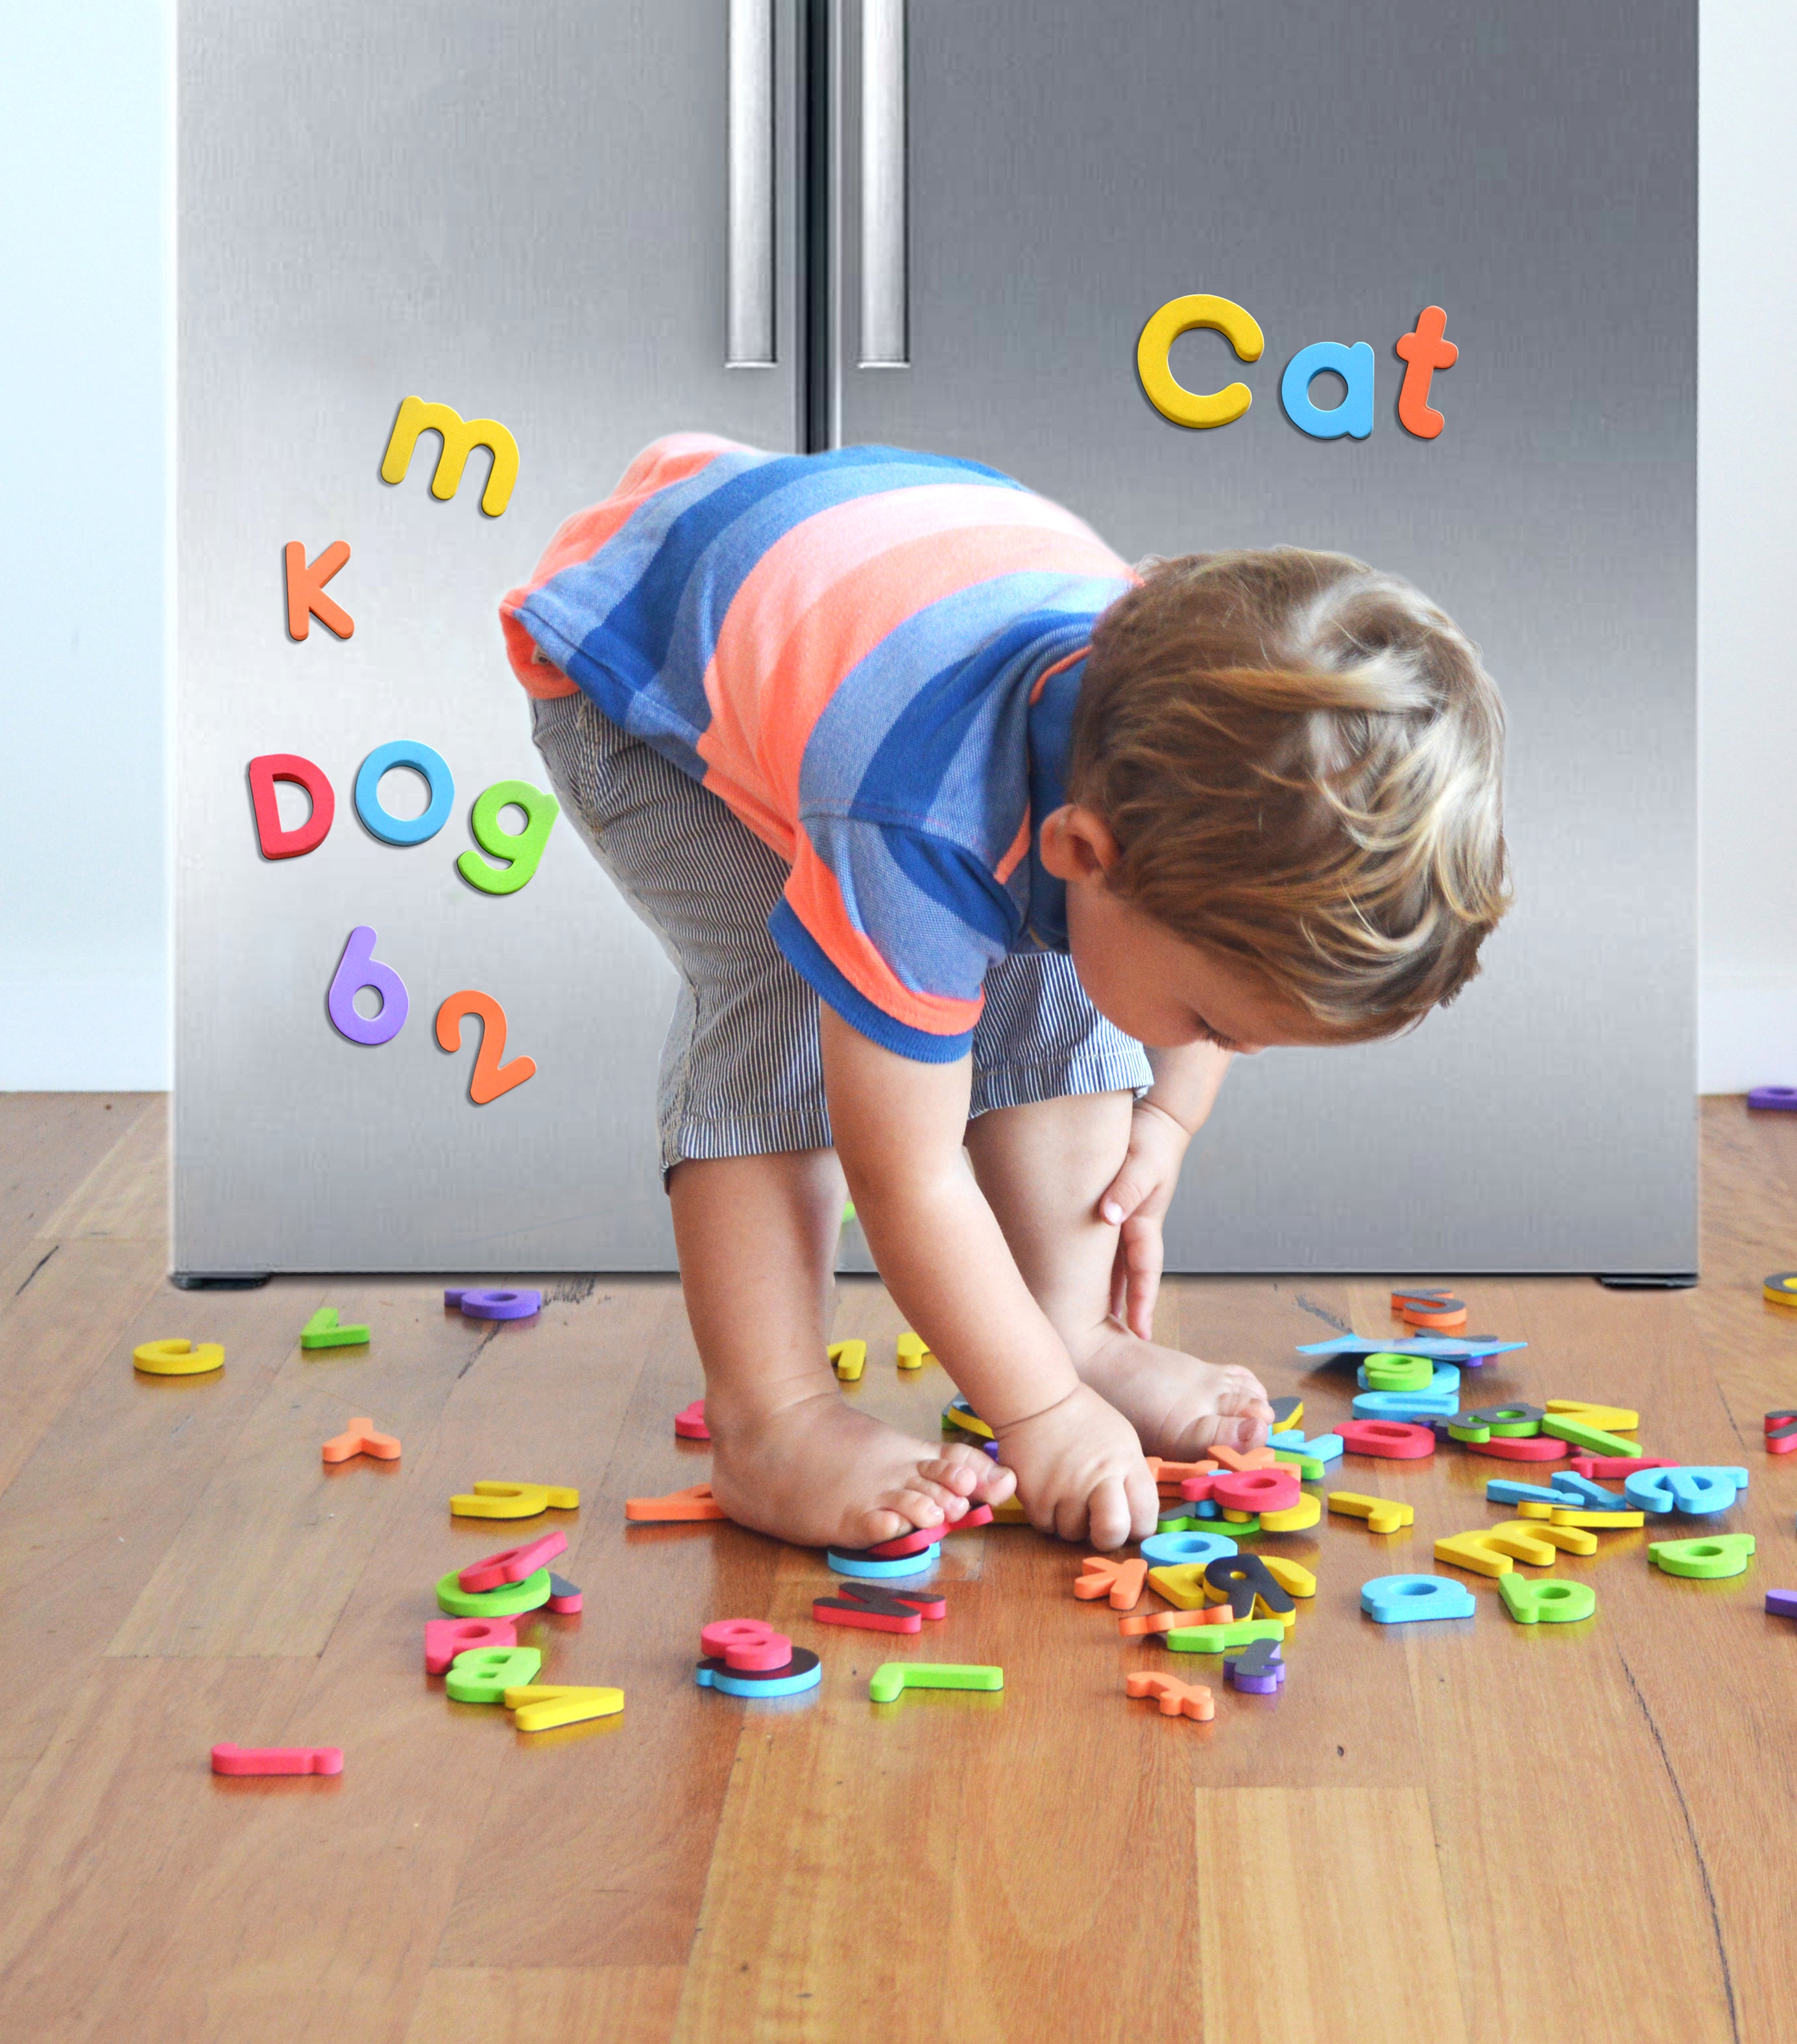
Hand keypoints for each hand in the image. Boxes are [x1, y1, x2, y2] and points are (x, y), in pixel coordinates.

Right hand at [991, 1383, 1159, 1548]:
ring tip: (1067, 1494)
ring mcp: (1064, 1490)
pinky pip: (1046, 1527)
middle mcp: (1097, 1479)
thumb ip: (1131, 1477)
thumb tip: (1136, 1517)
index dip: (1138, 1527)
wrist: (1037, 1401)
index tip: (1129, 1522)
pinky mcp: (1035, 1497)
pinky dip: (1047, 1516)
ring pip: (1074, 1534)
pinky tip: (1048, 1490)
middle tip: (1098, 1523)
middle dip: (1107, 1537)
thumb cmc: (1085, 1421)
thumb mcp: (1122, 1441)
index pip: (1145, 1517)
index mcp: (1125, 1464)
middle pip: (1111, 1535)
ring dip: (1072, 1523)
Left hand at [1099, 1099, 1192, 1339]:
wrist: (1156, 1121)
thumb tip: (1108, 1216)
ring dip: (1106, 1296)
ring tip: (1091, 1328)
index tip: (1141, 1333)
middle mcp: (1134, 1230)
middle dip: (1123, 1313)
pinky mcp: (1113, 1213)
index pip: (1144, 1272)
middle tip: (1114, 1347)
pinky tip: (1076, 1285)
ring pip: (1113, 1269)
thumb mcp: (1140, 1164)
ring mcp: (1124, 1224)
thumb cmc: (1150, 1141)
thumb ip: (1125, 1189)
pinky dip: (1094, 1270)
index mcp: (1144, 1223)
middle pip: (1127, 1280)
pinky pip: (1100, 1249)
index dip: (1142, 1303)